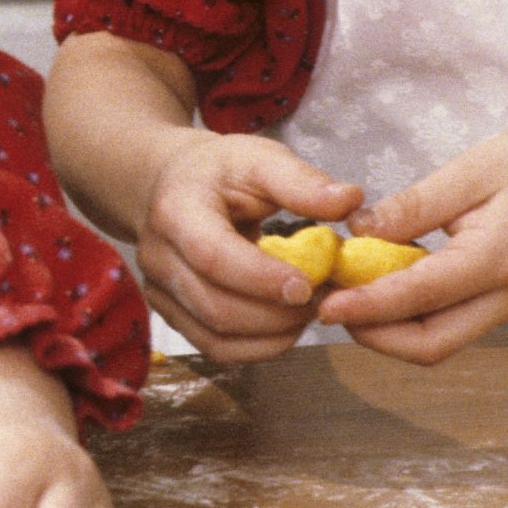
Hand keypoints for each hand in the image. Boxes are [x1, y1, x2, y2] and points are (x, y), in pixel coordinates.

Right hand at [134, 130, 360, 362]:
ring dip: (272, 335)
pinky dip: (258, 347)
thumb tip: (349, 200)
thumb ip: (302, 182)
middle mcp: (158, 256)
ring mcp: (159, 290)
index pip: (213, 255)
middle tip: (322, 300)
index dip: (261, 278)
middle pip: (216, 306)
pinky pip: (215, 349)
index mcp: (176, 211)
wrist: (169, 184)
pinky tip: (286, 327)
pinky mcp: (171, 314)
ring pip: (216, 336)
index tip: (308, 285)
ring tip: (308, 313)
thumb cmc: (219, 172)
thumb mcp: (259, 159)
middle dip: (277, 314)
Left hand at [326, 117, 507, 362]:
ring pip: (438, 343)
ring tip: (346, 294)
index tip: (325, 304)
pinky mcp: (502, 305)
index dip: (367, 305)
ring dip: (387, 330)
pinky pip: (448, 326)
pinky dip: (409, 318)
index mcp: (500, 258)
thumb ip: (414, 205)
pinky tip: (380, 287)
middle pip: (430, 345)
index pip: (420, 296)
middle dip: (373, 336)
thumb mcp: (472, 169)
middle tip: (328, 304)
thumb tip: (357, 232)